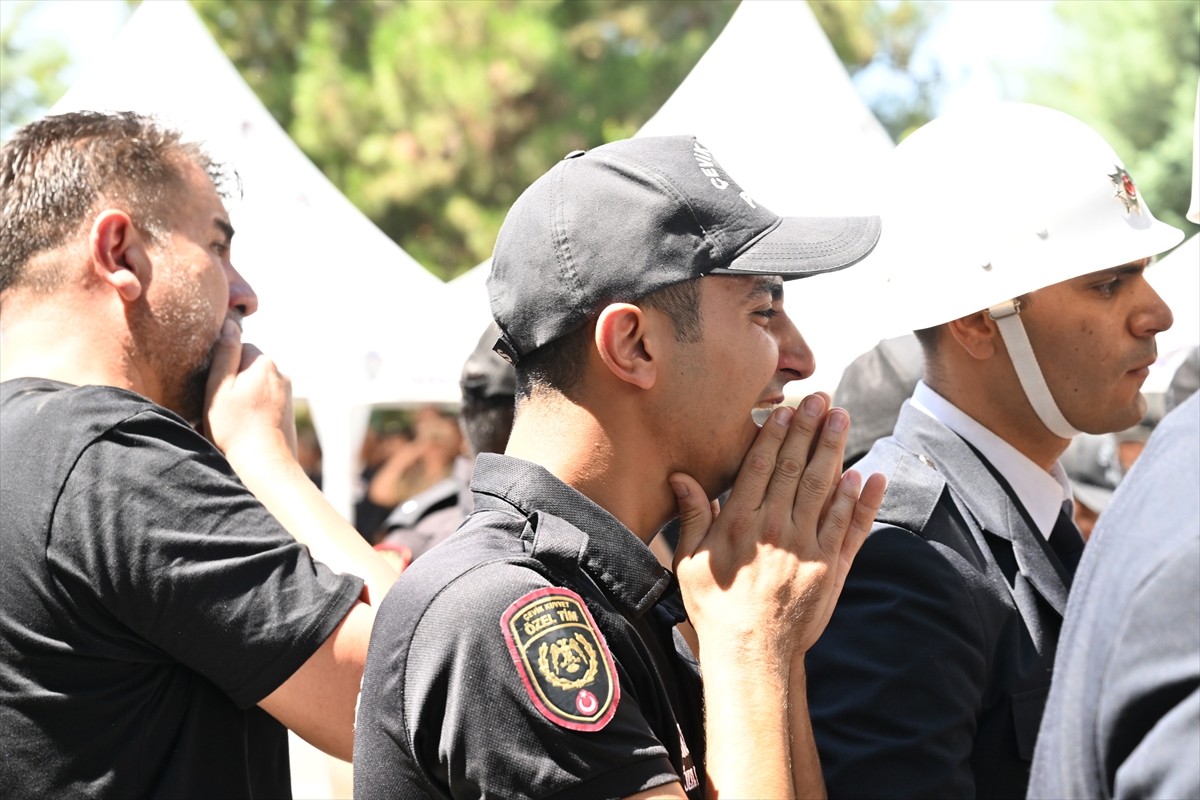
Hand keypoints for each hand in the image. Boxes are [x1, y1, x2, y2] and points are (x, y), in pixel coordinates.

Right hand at [203, 318, 297, 469]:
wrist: (265, 463)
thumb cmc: (235, 428)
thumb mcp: (220, 388)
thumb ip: (224, 354)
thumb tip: (229, 325)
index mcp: (264, 363)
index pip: (238, 349)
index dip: (222, 369)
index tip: (216, 390)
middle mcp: (280, 374)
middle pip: (248, 367)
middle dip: (235, 382)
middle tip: (224, 406)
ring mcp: (287, 393)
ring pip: (257, 385)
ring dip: (245, 396)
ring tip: (235, 419)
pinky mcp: (288, 410)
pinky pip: (266, 401)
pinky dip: (256, 409)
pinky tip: (247, 425)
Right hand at [670, 393, 885, 668]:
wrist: (752, 655)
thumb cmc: (714, 610)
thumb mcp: (689, 562)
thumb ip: (691, 517)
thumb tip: (682, 477)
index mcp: (740, 524)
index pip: (760, 467)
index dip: (774, 435)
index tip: (785, 409)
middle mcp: (775, 529)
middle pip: (795, 468)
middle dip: (809, 429)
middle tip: (821, 399)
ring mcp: (807, 548)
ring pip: (824, 489)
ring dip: (834, 451)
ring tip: (843, 419)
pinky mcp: (831, 568)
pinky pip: (849, 527)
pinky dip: (860, 500)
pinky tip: (867, 475)